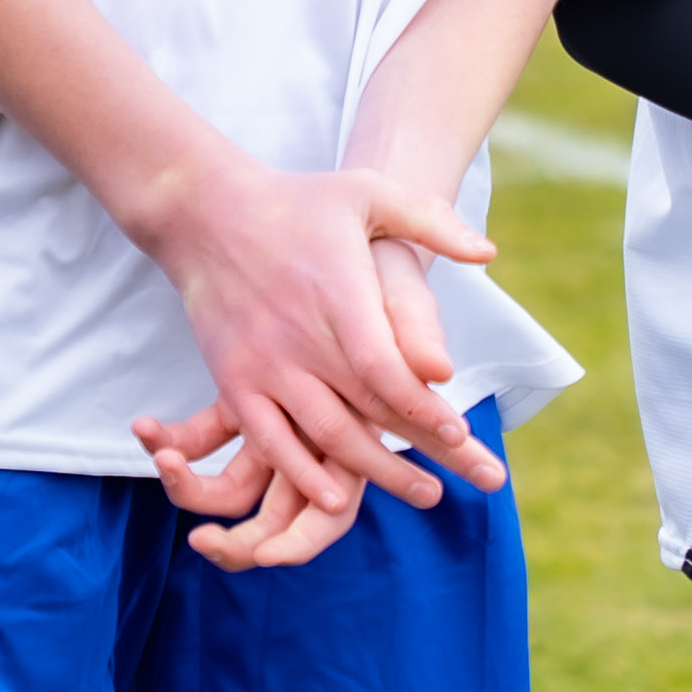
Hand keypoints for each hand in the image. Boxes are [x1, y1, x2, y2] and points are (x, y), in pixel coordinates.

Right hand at [121, 152, 505, 573]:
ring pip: (325, 434)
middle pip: (368, 409)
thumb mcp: (367, 192)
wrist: (203, 210)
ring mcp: (264, 364)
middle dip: (423, 449)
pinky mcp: (234, 381)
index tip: (459, 432)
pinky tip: (336, 499)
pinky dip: (302, 474)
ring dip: (376, 472)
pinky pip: (270, 441)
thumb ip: (430, 220)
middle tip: (475, 480)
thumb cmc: (296, 201)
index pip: (384, 367)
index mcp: (339, 293)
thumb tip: (488, 252)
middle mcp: (301, 336)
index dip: (422, 406)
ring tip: (426, 493)